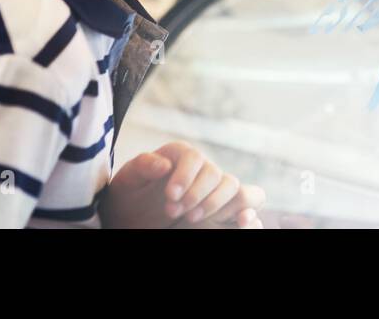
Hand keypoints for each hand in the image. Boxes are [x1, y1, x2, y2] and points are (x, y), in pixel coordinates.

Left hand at [100, 141, 265, 228]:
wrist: (133, 220)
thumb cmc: (130, 198)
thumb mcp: (127, 181)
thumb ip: (142, 167)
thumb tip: (163, 164)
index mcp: (181, 156)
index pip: (195, 158)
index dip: (185, 176)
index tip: (170, 196)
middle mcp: (204, 171)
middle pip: (216, 174)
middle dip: (196, 195)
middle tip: (172, 212)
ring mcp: (216, 191)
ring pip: (236, 189)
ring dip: (217, 204)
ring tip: (193, 219)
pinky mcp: (225, 212)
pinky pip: (249, 207)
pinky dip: (250, 214)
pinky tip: (243, 221)